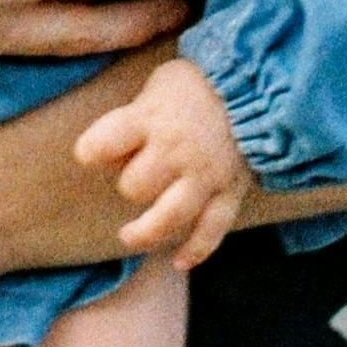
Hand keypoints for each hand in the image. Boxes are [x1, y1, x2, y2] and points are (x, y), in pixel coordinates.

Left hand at [77, 50, 253, 262]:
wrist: (257, 86)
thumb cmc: (197, 84)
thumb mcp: (158, 86)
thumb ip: (136, 118)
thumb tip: (114, 153)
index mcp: (151, 118)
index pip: (105, 143)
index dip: (90, 151)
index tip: (88, 155)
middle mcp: (176, 151)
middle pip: (134, 186)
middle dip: (130, 182)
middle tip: (137, 170)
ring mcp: (204, 176)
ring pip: (168, 217)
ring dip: (145, 233)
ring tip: (128, 236)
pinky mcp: (229, 192)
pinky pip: (211, 230)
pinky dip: (196, 250)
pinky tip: (179, 262)